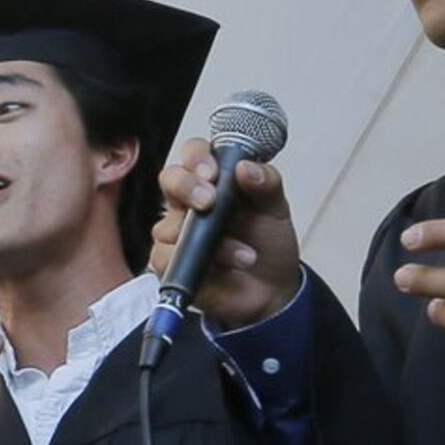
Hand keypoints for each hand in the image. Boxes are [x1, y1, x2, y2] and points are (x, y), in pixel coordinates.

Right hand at [151, 138, 303, 329]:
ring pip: (170, 223)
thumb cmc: (268, 243)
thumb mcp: (276, 209)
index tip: (213, 171)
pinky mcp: (171, 263)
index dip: (197, 157)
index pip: (194, 154)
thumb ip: (266, 183)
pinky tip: (229, 265)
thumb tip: (245, 167)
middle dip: (186, 186)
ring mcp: (177, 233)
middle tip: (209, 200)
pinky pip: (168, 257)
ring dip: (212, 239)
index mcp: (214, 180)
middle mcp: (190, 202)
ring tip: (246, 254)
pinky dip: (204, 261)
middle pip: (169, 179)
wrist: (273, 290)